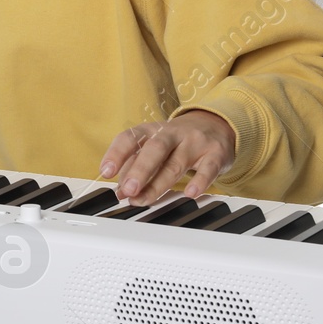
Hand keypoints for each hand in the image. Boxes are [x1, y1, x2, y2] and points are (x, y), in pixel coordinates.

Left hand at [99, 109, 235, 206]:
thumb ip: (135, 167)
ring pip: (176, 163)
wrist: (216, 124)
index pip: (131, 137)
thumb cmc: (177, 141)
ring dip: (158, 184)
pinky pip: (208, 168)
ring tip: (144, 199)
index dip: (116, 153)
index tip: (106, 171)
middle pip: (154, 149)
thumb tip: (120, 191)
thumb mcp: (154, 147)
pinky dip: (199, 181)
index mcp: (152, 130)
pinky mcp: (215, 153)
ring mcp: (195, 142)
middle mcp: (172, 133)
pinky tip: (190, 193)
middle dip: (139, 170)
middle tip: (128, 189)